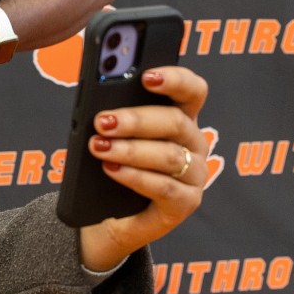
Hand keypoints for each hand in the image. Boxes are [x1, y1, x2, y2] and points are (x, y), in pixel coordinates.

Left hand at [78, 65, 208, 270]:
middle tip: (103, 121)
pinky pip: (164, 187)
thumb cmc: (109, 169)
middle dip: (136, 120)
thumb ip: (114, 117)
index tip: (146, 76)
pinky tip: (112, 169)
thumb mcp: (110, 137)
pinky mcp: (185, 203)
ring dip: (130, 150)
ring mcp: (194, 174)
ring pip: (169, 156)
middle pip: (175, 122)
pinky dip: (135, 177)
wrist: (105, 217)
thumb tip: (102, 104)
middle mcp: (193, 143)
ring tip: (99, 147)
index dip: (174, 79)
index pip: (191, 90)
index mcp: (181, 117)